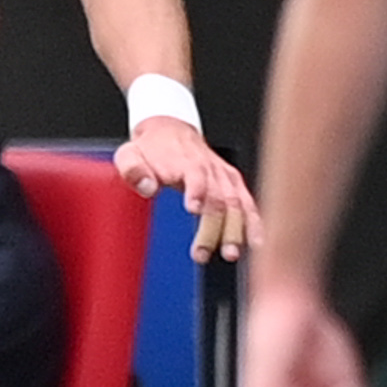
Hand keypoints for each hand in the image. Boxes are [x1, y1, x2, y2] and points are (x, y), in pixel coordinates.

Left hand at [115, 117, 259, 262]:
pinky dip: (254, 222)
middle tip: (202, 252)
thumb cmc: (151, 149)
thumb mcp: (130, 154)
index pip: (196, 176)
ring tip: (231, 253)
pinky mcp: (233, 184)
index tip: (193, 208)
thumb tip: (147, 187)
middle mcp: (210, 170)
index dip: (197, 191)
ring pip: (237, 204)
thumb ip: (133, 170)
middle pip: (218, 198)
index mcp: (186, 162)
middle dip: (213, 227)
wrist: (171, 132)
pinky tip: (256, 242)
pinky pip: (248, 204)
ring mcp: (224, 177)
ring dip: (236, 230)